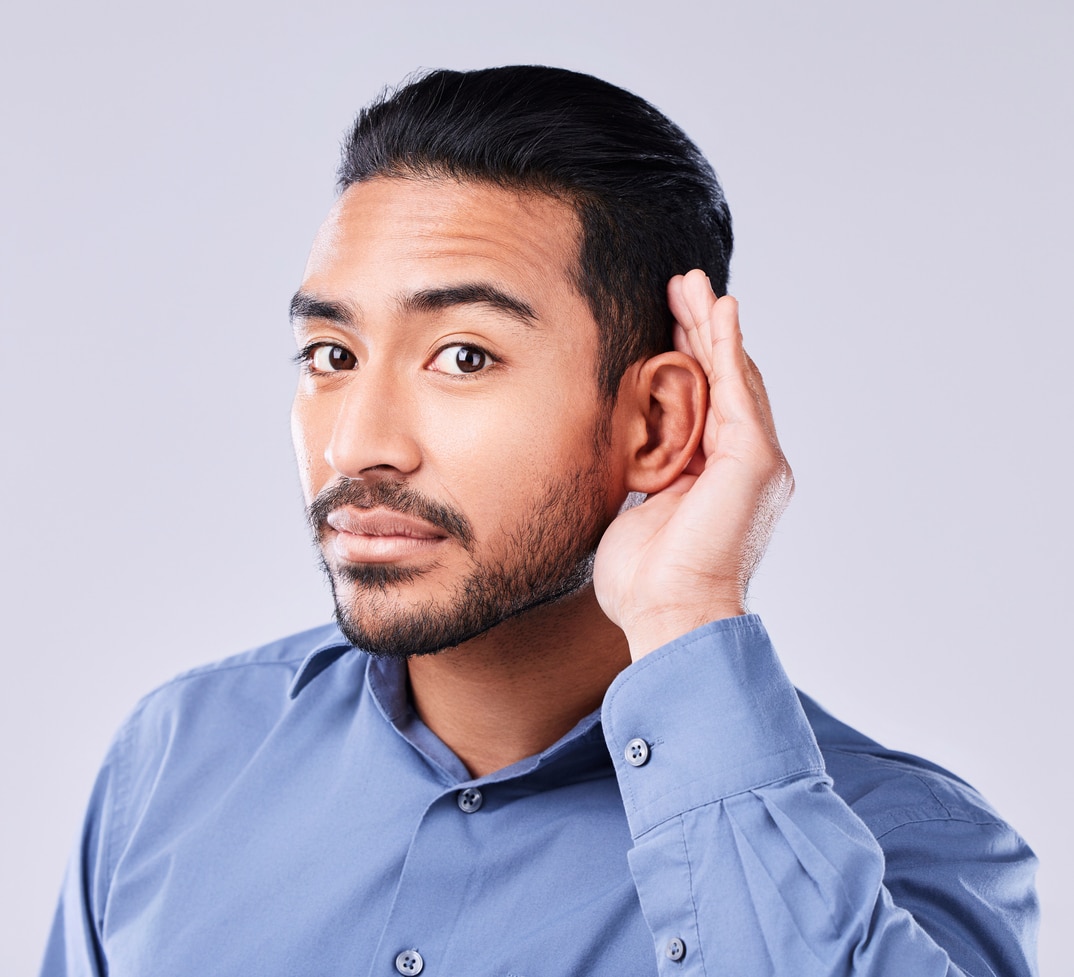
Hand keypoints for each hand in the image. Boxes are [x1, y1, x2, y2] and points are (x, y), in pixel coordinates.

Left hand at [592, 270, 792, 659]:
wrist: (666, 615)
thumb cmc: (645, 580)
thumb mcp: (638, 509)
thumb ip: (645, 474)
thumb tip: (625, 451)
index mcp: (717, 476)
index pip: (706, 402)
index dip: (688, 358)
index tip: (664, 321)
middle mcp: (745, 464)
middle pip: (725, 380)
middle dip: (701, 330)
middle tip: (681, 286)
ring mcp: (756, 460)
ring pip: (734, 376)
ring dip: (713, 326)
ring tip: (694, 284)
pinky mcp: (755, 460)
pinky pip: (739, 389)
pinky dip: (729, 346)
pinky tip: (718, 310)